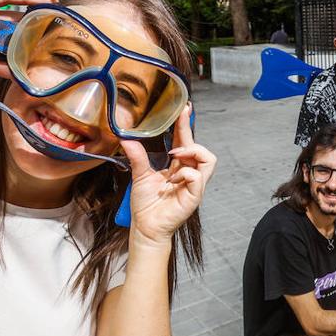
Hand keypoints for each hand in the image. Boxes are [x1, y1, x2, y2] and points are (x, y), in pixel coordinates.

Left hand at [121, 105, 215, 248]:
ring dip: (192, 153)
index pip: (185, 141)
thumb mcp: (140, 175)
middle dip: (189, 133)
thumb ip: (137, 157)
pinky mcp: (195, 195)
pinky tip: (172, 178)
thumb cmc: (146, 204)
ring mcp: (194, 184)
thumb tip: (127, 139)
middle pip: (201, 147)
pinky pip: (198, 176)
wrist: (145, 226)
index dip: (185, 124)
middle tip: (176, 134)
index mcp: (178, 166)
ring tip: (175, 157)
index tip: (183, 108)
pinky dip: (185, 173)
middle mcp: (189, 173)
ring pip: (209, 159)